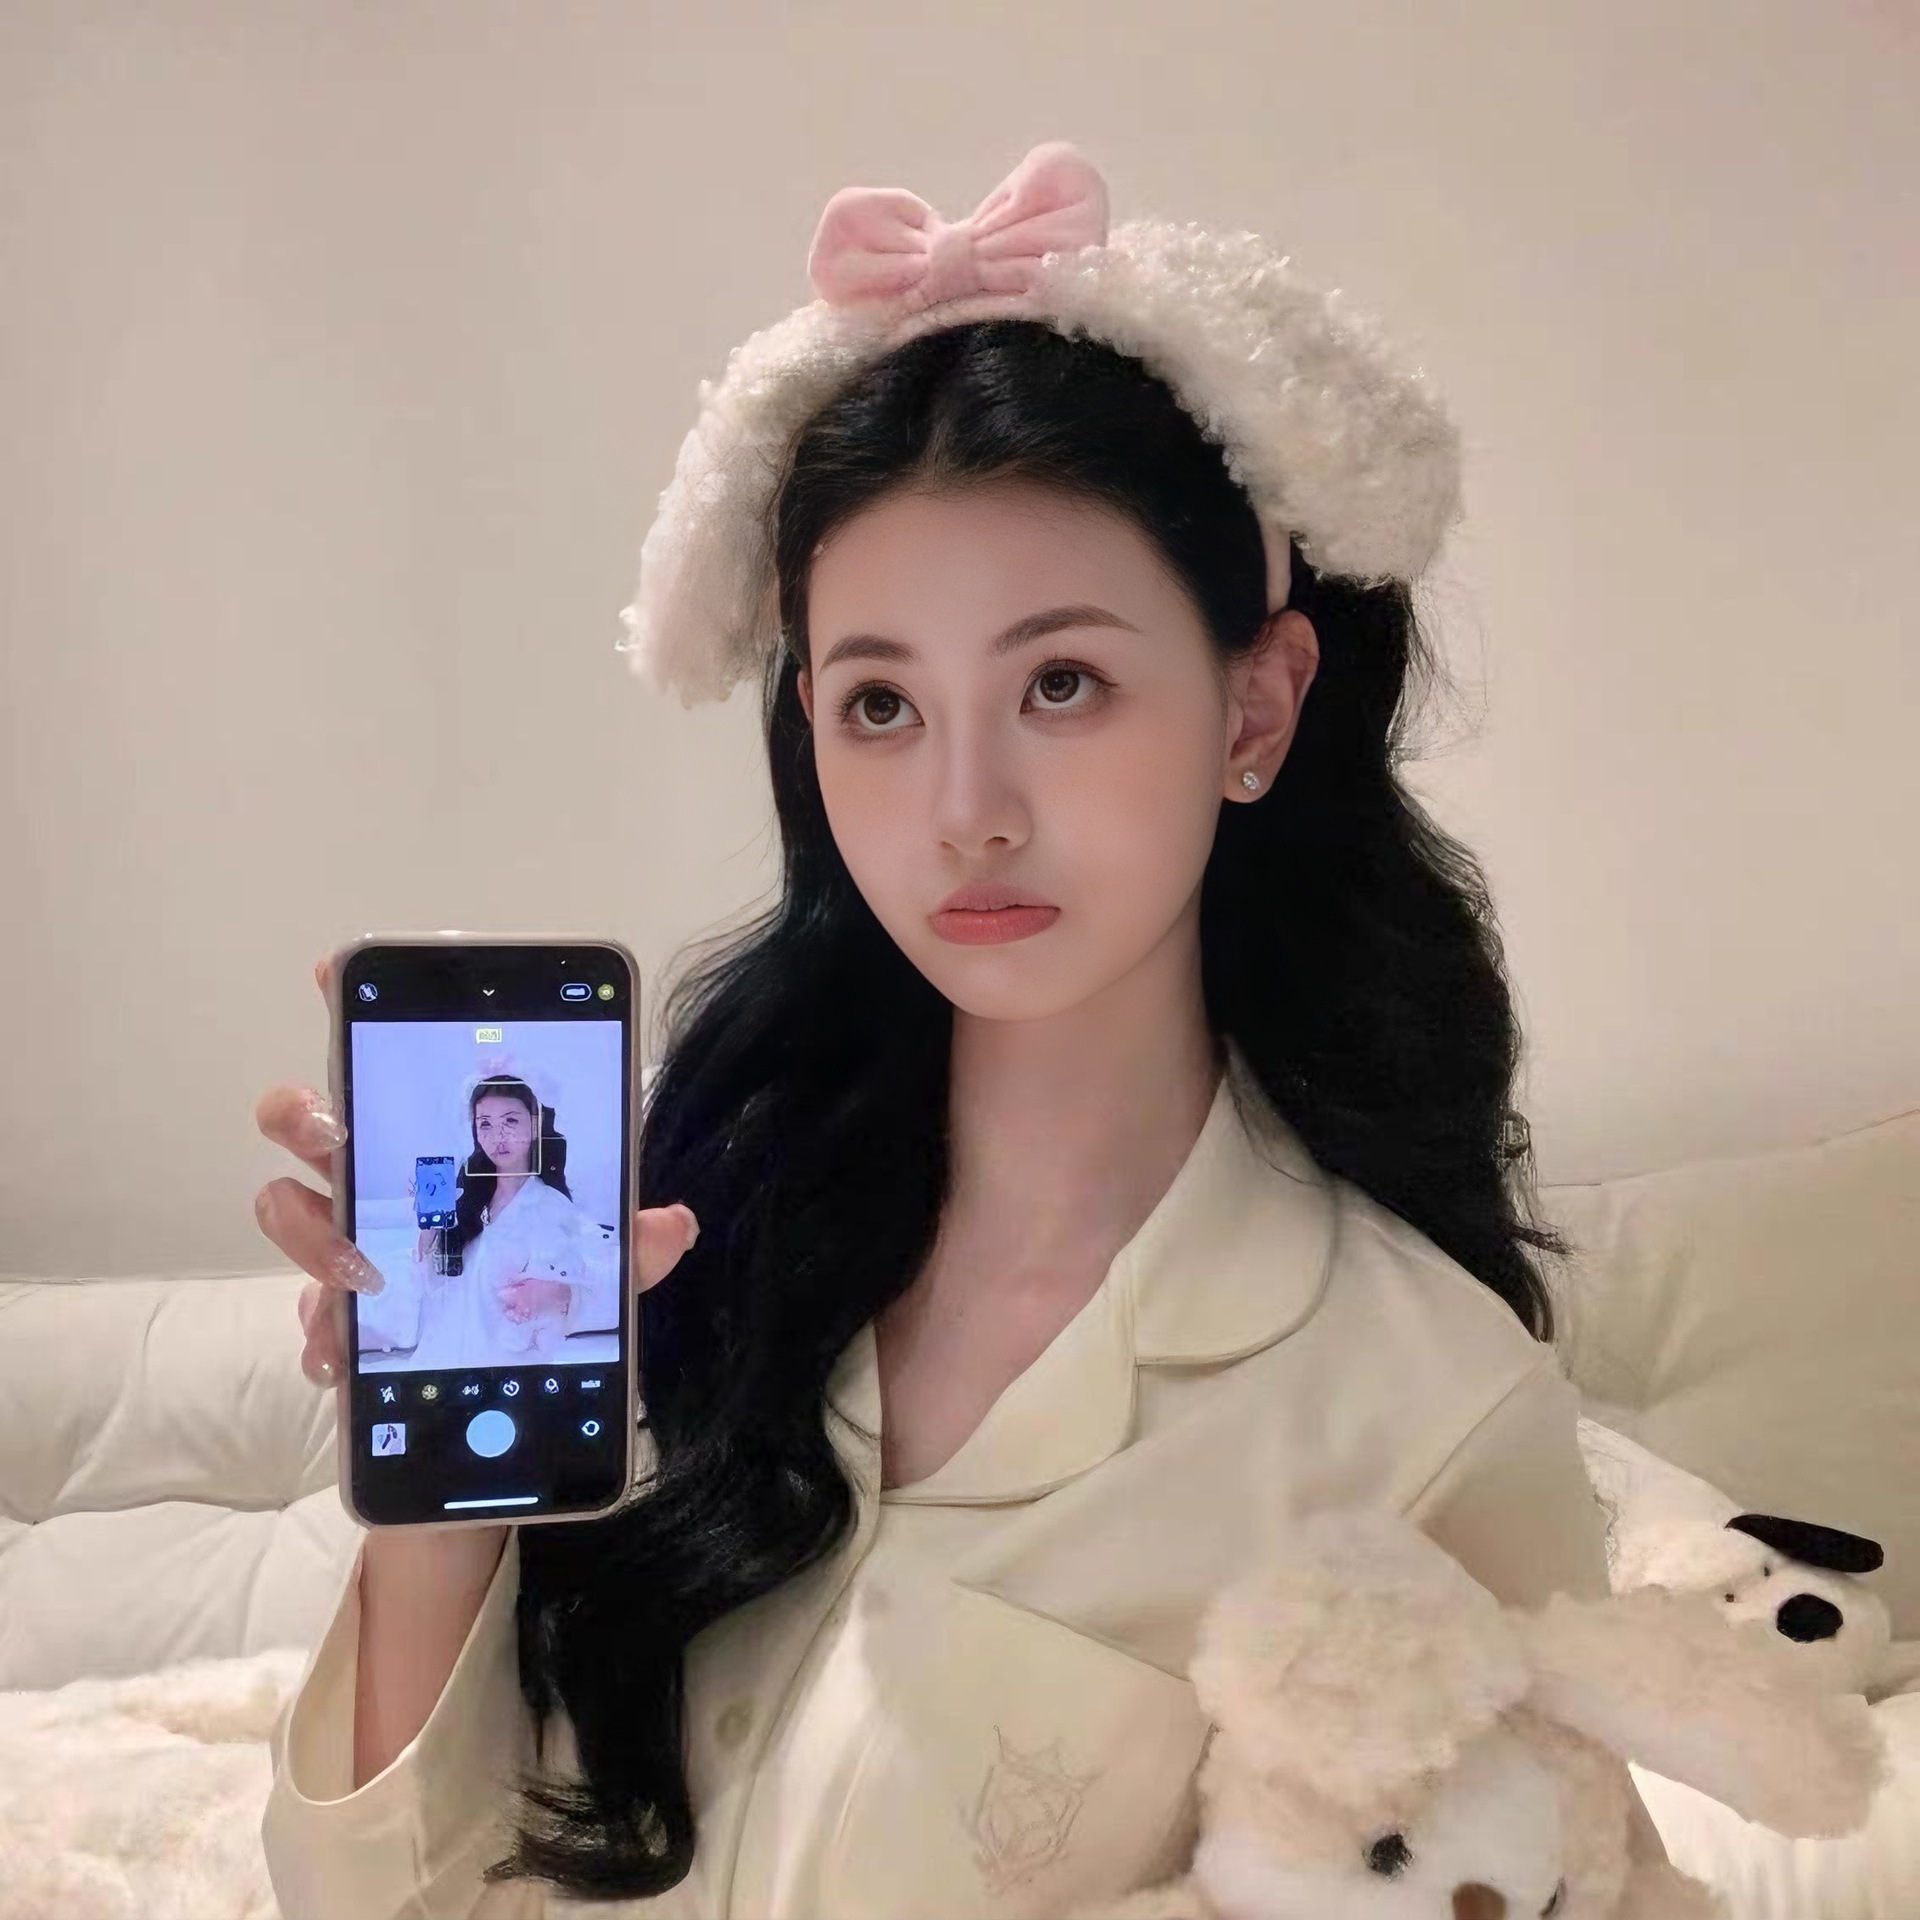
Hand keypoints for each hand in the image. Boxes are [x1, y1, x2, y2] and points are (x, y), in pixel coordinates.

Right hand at [255, 953, 700, 1387]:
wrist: (512, 1377)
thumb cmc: (545, 1285)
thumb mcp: (605, 1260)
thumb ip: (634, 1241)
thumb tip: (677, 1223)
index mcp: (438, 1146)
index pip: (385, 1063)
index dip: (350, 1009)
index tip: (331, 970)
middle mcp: (381, 1183)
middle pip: (304, 1122)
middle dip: (301, 1115)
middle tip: (333, 1133)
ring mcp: (349, 1245)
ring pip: (287, 1209)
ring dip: (310, 1231)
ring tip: (358, 1265)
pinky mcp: (340, 1317)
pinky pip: (311, 1317)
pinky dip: (323, 1332)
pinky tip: (343, 1350)